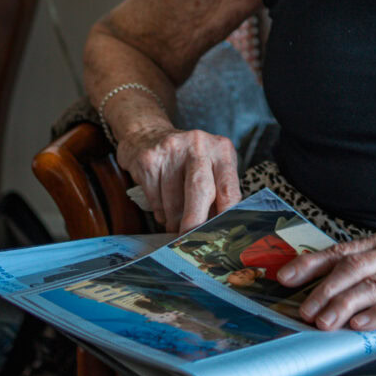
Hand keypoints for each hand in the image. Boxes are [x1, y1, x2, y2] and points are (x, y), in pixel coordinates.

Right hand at [114, 126, 240, 232]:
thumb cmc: (186, 159)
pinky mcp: (149, 160)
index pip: (229, 189)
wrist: (147, 133)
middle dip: (196, 222)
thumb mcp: (210, 166)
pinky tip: (162, 207)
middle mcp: (198, 145)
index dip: (225, 218)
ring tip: (175, 224)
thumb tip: (221, 231)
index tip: (220, 238)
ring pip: (174, 200)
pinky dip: (160, 212)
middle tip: (191, 241)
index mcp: (221, 149)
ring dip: (175, 221)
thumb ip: (218, 193)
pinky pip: (155, 199)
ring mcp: (171, 150)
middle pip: (201, 191)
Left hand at [275, 227, 375, 330]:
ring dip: (343, 305)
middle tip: (301, 310)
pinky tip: (362, 325)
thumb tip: (333, 281)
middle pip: (351, 269)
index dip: (311, 264)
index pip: (341, 251)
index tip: (284, 277)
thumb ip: (375, 263)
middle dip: (322, 290)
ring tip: (323, 323)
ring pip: (372, 286)